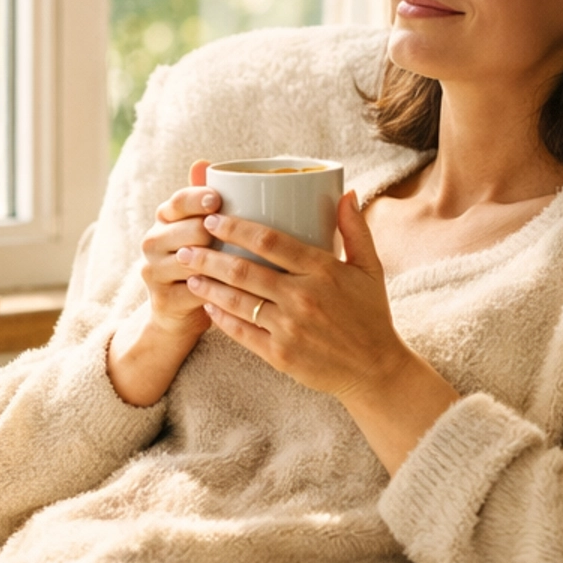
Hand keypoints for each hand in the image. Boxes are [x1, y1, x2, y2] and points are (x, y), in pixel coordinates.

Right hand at [140, 161, 221, 333]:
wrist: (179, 314)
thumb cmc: (201, 263)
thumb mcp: (204, 230)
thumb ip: (204, 201)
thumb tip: (204, 162)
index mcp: (163, 218)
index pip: (178, 201)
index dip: (198, 199)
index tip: (217, 200)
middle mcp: (152, 242)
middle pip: (188, 230)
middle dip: (214, 234)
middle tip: (238, 241)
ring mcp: (154, 271)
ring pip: (192, 260)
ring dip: (221, 263)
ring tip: (246, 266)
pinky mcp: (163, 300)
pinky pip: (197, 290)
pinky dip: (219, 290)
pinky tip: (238, 290)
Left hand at [179, 192, 459, 472]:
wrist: (376, 370)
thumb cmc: (371, 315)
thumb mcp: (371, 268)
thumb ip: (356, 229)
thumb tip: (346, 192)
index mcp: (324, 270)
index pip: (270, 241)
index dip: (237, 229)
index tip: (214, 220)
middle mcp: (303, 298)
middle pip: (244, 271)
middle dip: (209, 257)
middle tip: (187, 246)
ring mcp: (290, 328)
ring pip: (237, 301)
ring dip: (208, 286)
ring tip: (188, 273)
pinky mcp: (280, 355)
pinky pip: (242, 333)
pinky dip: (221, 318)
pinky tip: (207, 306)